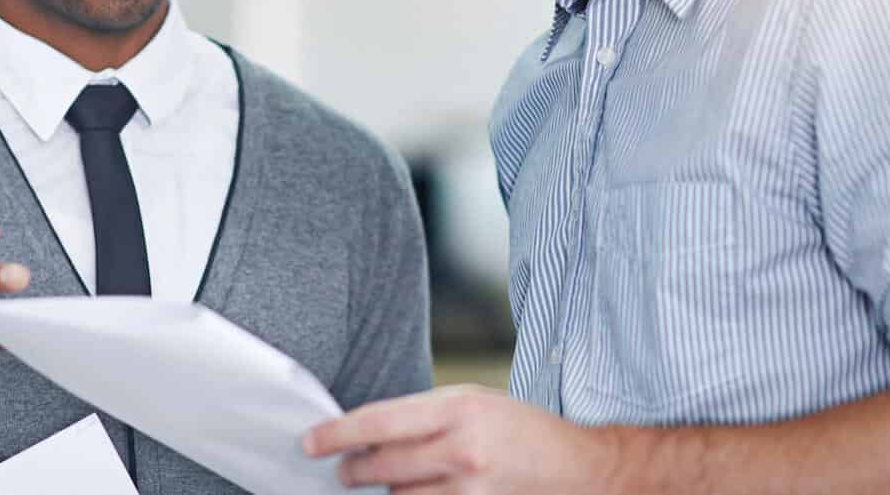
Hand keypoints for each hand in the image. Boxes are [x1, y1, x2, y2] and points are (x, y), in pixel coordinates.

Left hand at [304, 384, 615, 494]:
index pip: (379, 421)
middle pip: (382, 467)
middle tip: (344, 471)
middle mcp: (461, 449)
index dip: (337, 434)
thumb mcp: (473, 403)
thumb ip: (423, 417)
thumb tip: (367, 434)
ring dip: (387, 493)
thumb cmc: (520, 430)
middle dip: (353, 471)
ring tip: (388, 484)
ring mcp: (470, 491)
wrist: (579, 469)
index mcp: (457, 408)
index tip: (310, 442)